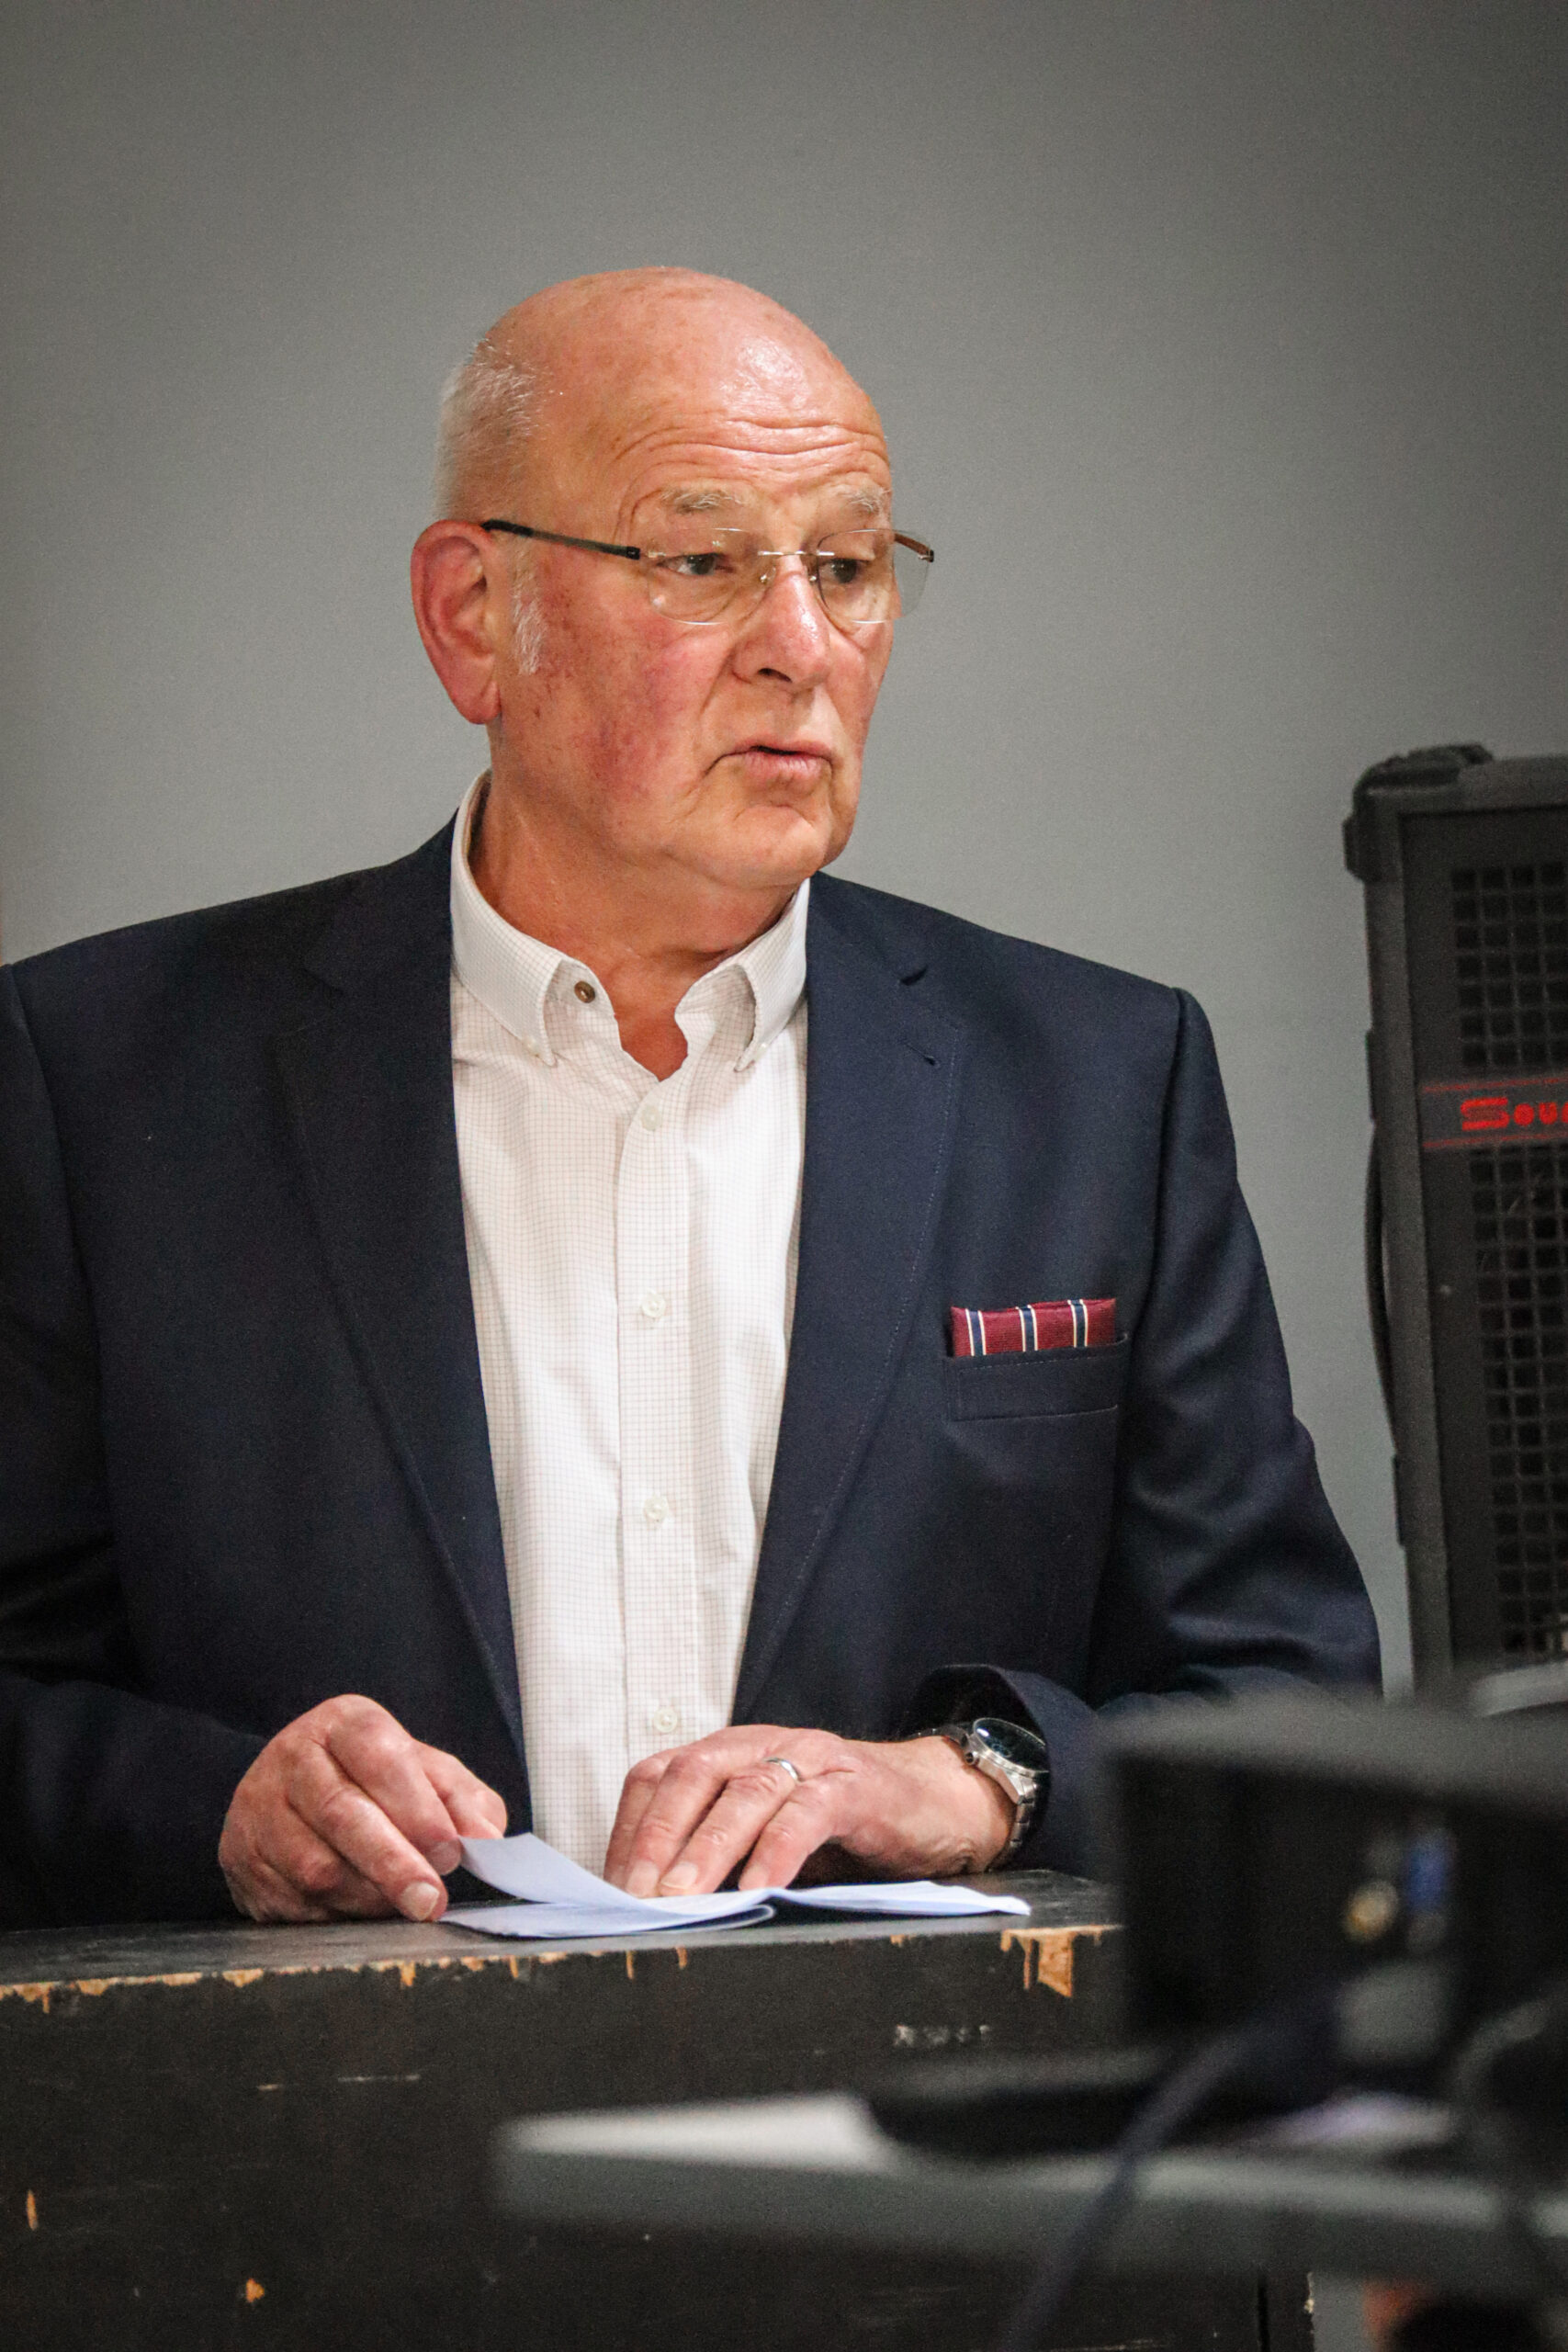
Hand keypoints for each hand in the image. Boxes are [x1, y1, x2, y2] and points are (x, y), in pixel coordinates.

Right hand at [219, 1695, 506, 1923]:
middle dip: (393, 1864)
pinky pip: (291, 1900)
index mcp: (344, 1723)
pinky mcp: (240, 1858)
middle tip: (430, 1900)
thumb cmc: (375, 1783)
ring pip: (314, 1865)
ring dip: (366, 1896)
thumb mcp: (425, 1773)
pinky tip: (358, 1910)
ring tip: (399, 1906)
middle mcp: (292, 1757)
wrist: (292, 1795)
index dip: (417, 1807)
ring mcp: (258, 1808)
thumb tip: (487, 1839)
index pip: (379, 1756)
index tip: (451, 1852)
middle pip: (341, 1813)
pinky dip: (333, 1916)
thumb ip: (463, 1800)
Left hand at [602, 1725, 1014, 1897]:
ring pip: (745, 1791)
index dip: (628, 1829)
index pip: (658, 1775)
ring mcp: (811, 1761)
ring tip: (680, 1898)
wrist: (938, 1803)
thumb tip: (652, 1912)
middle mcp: (763, 1745)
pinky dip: (775, 1852)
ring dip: (706, 1848)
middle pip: (690, 1775)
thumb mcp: (767, 1838)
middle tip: (633, 1898)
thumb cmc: (843, 1831)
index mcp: (730, 1754)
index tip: (609, 1889)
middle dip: (655, 1838)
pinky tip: (757, 1889)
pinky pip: (807, 1813)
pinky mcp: (855, 1788)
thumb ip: (720, 1859)